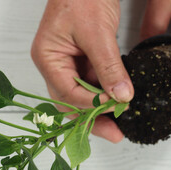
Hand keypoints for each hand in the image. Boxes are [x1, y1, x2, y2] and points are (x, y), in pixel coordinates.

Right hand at [31, 0, 133, 142]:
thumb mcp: (98, 34)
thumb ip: (109, 67)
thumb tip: (121, 96)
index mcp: (49, 59)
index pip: (68, 93)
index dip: (92, 104)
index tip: (116, 107)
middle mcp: (55, 66)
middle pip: (71, 102)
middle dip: (93, 120)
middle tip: (115, 134)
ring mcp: (69, 65)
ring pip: (83, 96)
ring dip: (101, 109)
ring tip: (120, 123)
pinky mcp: (83, 62)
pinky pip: (93, 85)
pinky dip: (106, 94)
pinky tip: (119, 102)